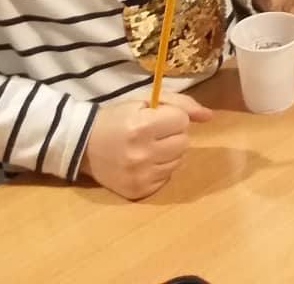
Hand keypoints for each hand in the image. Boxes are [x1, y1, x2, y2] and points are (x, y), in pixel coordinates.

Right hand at [80, 92, 210, 199]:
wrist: (83, 146)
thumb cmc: (117, 118)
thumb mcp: (145, 101)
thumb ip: (181, 104)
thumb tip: (210, 116)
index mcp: (142, 127)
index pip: (182, 121)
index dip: (173, 117)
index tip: (157, 118)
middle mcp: (141, 154)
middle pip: (184, 143)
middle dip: (173, 135)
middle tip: (154, 133)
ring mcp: (139, 176)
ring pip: (178, 161)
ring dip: (169, 152)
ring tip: (149, 147)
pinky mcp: (138, 191)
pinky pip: (166, 178)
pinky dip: (160, 169)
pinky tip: (143, 162)